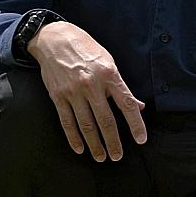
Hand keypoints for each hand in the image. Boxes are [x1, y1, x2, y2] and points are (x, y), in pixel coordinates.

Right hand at [29, 20, 146, 160]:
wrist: (54, 39)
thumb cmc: (86, 50)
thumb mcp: (109, 62)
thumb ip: (122, 87)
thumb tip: (138, 106)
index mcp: (109, 75)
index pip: (127, 105)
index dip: (136, 124)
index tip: (141, 140)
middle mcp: (91, 85)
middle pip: (105, 120)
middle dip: (113, 142)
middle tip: (118, 157)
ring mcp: (73, 92)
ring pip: (86, 125)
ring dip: (95, 144)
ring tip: (101, 157)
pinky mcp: (58, 96)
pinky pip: (67, 121)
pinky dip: (74, 138)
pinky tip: (80, 149)